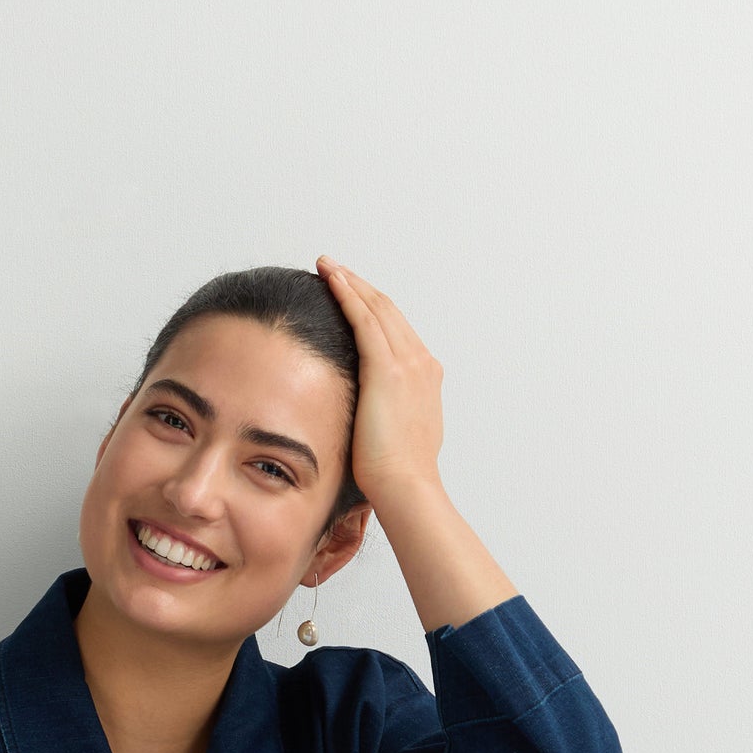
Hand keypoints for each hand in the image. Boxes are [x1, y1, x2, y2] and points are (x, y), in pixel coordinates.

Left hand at [315, 257, 443, 506]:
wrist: (406, 486)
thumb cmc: (397, 476)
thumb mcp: (396, 437)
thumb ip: (387, 416)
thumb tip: (370, 418)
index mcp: (425, 379)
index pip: (396, 332)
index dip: (372, 310)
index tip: (351, 297)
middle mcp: (421, 363)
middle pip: (388, 311)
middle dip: (361, 287)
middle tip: (334, 269)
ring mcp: (407, 363)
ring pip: (376, 308)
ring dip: (350, 282)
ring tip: (327, 266)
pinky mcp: (387, 368)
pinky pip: (364, 318)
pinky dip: (347, 293)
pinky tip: (330, 279)